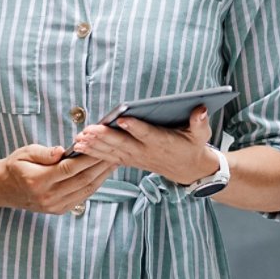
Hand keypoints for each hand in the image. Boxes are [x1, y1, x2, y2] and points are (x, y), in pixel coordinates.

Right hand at [0, 142, 117, 214]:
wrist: (4, 189)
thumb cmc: (15, 166)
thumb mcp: (25, 153)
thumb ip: (44, 153)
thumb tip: (61, 151)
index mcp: (38, 180)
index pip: (69, 168)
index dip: (88, 158)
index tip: (101, 146)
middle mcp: (48, 197)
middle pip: (82, 180)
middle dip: (100, 166)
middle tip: (115, 152)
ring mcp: (54, 206)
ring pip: (85, 190)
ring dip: (102, 176)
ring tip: (114, 162)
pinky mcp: (59, 210)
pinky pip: (82, 197)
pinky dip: (94, 185)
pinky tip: (102, 174)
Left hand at [69, 105, 218, 187]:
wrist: (188, 170)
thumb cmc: (192, 146)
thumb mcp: (201, 134)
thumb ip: (199, 122)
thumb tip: (200, 108)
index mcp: (162, 142)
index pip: (147, 134)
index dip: (135, 127)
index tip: (123, 119)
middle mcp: (146, 151)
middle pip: (123, 144)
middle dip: (105, 137)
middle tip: (89, 130)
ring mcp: (135, 157)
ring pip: (112, 151)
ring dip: (94, 145)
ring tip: (79, 138)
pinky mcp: (128, 160)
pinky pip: (108, 158)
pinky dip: (93, 153)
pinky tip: (79, 147)